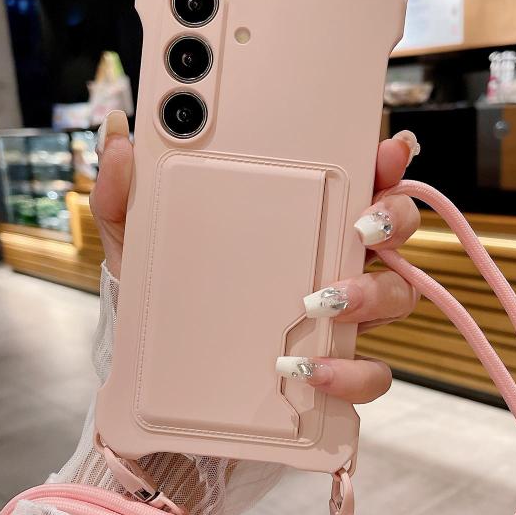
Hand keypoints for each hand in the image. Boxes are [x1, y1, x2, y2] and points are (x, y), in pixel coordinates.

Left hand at [91, 110, 420, 404]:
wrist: (167, 378)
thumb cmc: (168, 299)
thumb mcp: (140, 245)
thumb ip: (126, 193)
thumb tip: (118, 136)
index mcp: (300, 222)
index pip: (356, 181)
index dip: (385, 162)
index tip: (386, 150)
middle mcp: (332, 263)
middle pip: (395, 229)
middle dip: (393, 218)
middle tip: (362, 225)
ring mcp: (340, 318)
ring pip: (398, 296)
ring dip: (373, 294)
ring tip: (322, 301)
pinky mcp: (336, 369)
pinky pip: (370, 373)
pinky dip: (350, 372)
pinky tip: (308, 369)